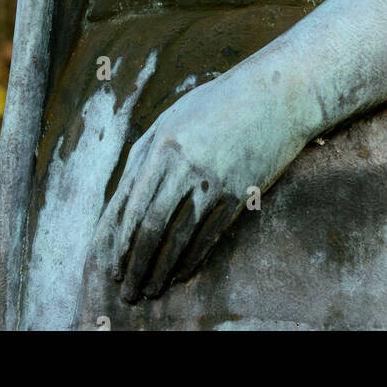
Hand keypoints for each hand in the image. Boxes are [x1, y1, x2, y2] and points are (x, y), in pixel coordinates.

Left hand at [98, 65, 305, 304]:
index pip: (130, 204)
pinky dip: (192, 260)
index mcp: (163, 145)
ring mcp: (214, 181)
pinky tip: (181, 274)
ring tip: (150, 289)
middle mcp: (184, 165)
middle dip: (134, 265)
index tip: (110, 266)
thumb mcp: (174, 116)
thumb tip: (122, 196)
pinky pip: (209, 236)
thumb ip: (145, 152)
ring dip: (161, 270)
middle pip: (150, 228)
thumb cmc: (218, 102)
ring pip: (179, 239)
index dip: (117, 241)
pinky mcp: (239, 193)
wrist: (276, 95)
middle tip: (127, 290)